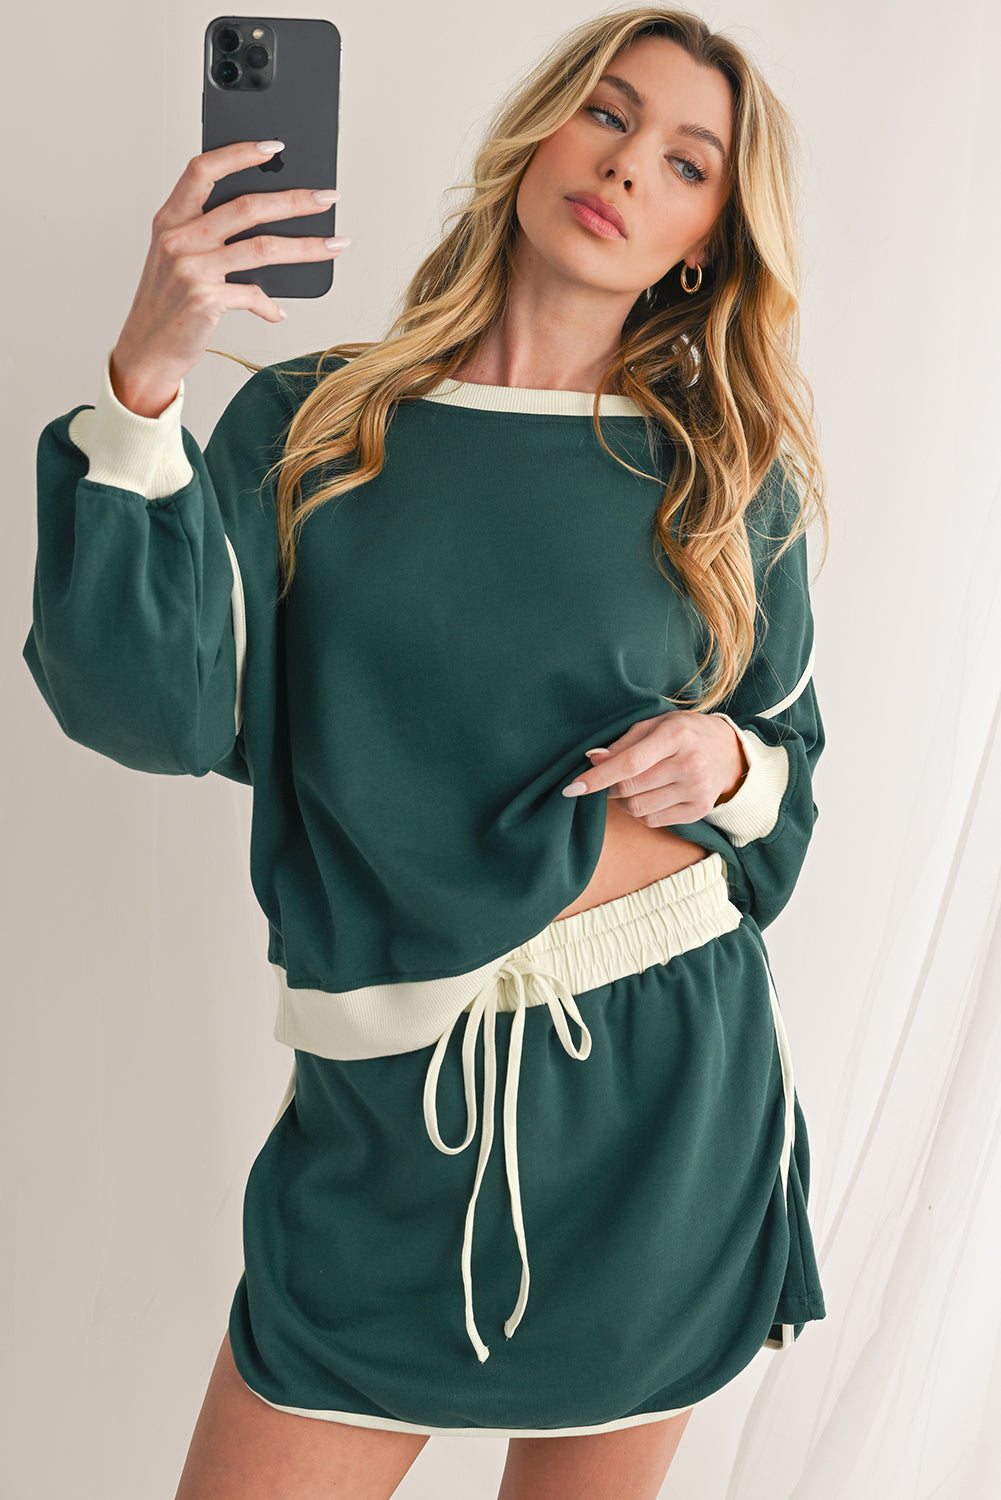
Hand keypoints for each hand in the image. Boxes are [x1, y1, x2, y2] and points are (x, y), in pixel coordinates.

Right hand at [110, 140, 350, 414]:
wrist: (145, 351)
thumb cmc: (167, 304)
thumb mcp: (177, 260)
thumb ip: (209, 236)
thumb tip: (266, 223)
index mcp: (170, 220)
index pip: (203, 170)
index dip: (239, 153)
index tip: (275, 147)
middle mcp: (179, 239)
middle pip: (247, 206)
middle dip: (295, 199)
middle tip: (327, 197)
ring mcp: (192, 270)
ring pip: (262, 247)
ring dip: (306, 246)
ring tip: (335, 244)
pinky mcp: (206, 301)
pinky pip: (253, 295)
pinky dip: (270, 305)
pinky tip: (279, 311)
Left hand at [561, 711, 748, 825]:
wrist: (728, 751)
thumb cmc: (683, 733)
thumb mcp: (655, 724)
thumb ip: (623, 743)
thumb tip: (592, 759)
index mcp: (677, 735)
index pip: (630, 762)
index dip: (598, 777)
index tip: (572, 788)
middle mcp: (690, 764)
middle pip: (630, 788)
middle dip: (608, 787)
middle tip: (607, 779)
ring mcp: (697, 790)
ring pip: (638, 808)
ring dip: (623, 800)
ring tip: (631, 785)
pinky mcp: (700, 810)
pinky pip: (653, 820)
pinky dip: (640, 812)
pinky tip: (648, 795)